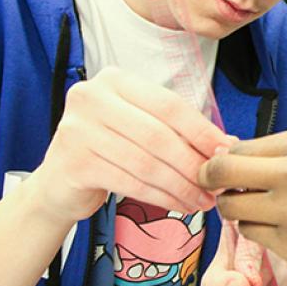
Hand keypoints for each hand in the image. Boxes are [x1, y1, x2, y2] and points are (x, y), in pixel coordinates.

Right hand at [28, 67, 230, 231]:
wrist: (58, 183)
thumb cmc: (110, 150)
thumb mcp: (142, 129)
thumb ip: (179, 131)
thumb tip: (228, 143)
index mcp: (115, 80)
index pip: (169, 104)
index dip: (202, 130)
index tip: (226, 151)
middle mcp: (91, 97)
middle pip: (159, 134)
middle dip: (193, 163)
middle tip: (216, 183)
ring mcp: (78, 130)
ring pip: (146, 162)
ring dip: (181, 185)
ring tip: (202, 200)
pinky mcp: (74, 163)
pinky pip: (130, 182)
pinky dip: (162, 197)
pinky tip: (180, 205)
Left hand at [198, 127, 286, 285]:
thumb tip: (234, 154)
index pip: (240, 146)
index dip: (226, 162)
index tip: (226, 172)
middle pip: (221, 170)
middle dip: (212, 182)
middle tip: (217, 192)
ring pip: (232, 208)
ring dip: (239, 213)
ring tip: (264, 215)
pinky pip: (253, 237)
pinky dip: (260, 236)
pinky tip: (284, 233)